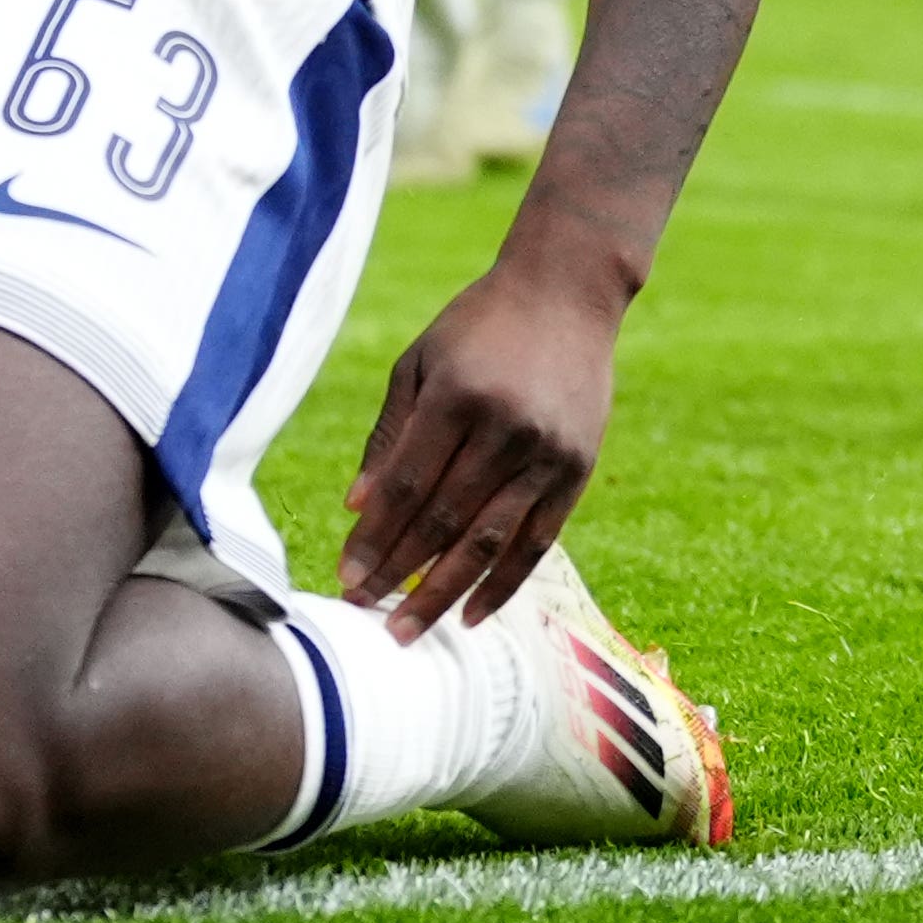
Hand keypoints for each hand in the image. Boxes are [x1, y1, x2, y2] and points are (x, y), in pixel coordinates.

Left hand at [336, 257, 620, 635]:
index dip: (374, 536)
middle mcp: (505, 428)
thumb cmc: (478, 325)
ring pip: (488, 542)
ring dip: (442, 592)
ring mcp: (546, 453)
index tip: (345, 576)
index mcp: (457, 395)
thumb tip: (356, 508)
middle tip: (362, 610)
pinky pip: (536, 542)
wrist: (567, 294)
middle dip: (397, 571)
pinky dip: (502, 584)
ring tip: (405, 628)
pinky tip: (469, 615)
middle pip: (443, 520)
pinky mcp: (577, 470)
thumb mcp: (419, 361)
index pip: (407, 484)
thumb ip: (389, 434)